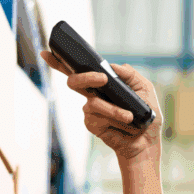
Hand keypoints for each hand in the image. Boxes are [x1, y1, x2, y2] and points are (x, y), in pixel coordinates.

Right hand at [39, 50, 161, 161]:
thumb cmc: (146, 115)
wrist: (146, 141)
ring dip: (113, 108)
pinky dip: (113, 118)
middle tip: (102, 78)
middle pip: (74, 81)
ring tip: (129, 116)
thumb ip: (130, 75)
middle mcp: (93, 94)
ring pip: (92, 101)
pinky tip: (124, 123)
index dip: (60, 62)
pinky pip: (96, 116)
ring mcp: (90, 109)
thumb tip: (112, 66)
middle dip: (85, 77)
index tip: (46, 51)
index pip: (79, 70)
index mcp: (103, 83)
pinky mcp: (92, 124)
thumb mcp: (144, 89)